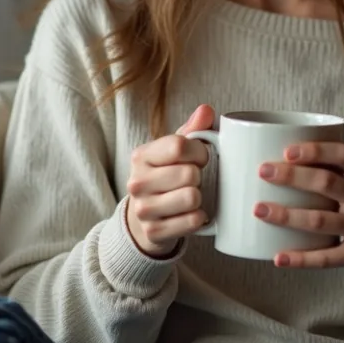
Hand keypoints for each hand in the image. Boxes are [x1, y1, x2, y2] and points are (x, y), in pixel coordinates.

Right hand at [125, 104, 214, 257]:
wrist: (145, 216)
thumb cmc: (165, 176)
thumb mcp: (175, 150)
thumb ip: (193, 129)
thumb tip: (207, 110)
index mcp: (141, 156)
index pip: (180, 145)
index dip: (199, 151)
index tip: (199, 157)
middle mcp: (136, 182)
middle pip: (189, 173)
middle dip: (198, 176)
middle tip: (192, 180)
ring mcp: (143, 209)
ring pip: (192, 197)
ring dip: (198, 198)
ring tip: (189, 196)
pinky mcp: (153, 232)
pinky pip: (192, 221)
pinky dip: (198, 218)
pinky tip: (190, 214)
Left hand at [255, 141, 343, 284]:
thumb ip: (336, 172)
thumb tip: (282, 159)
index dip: (316, 150)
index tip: (287, 150)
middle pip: (328, 183)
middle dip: (292, 176)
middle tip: (263, 172)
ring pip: (320, 220)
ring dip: (287, 215)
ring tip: (259, 210)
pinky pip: (326, 258)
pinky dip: (300, 259)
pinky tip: (278, 257)